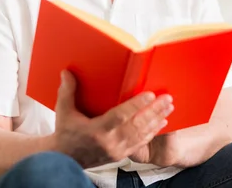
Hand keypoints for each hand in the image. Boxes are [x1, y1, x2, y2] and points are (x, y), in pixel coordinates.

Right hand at [52, 70, 173, 168]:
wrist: (64, 161)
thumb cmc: (65, 134)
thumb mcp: (63, 112)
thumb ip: (67, 91)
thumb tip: (67, 72)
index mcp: (96, 131)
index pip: (120, 116)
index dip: (136, 105)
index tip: (150, 94)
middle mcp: (109, 142)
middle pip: (137, 125)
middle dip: (154, 111)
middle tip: (167, 99)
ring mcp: (117, 150)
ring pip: (142, 135)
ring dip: (156, 120)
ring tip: (168, 108)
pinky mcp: (120, 155)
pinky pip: (140, 143)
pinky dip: (152, 132)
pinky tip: (161, 123)